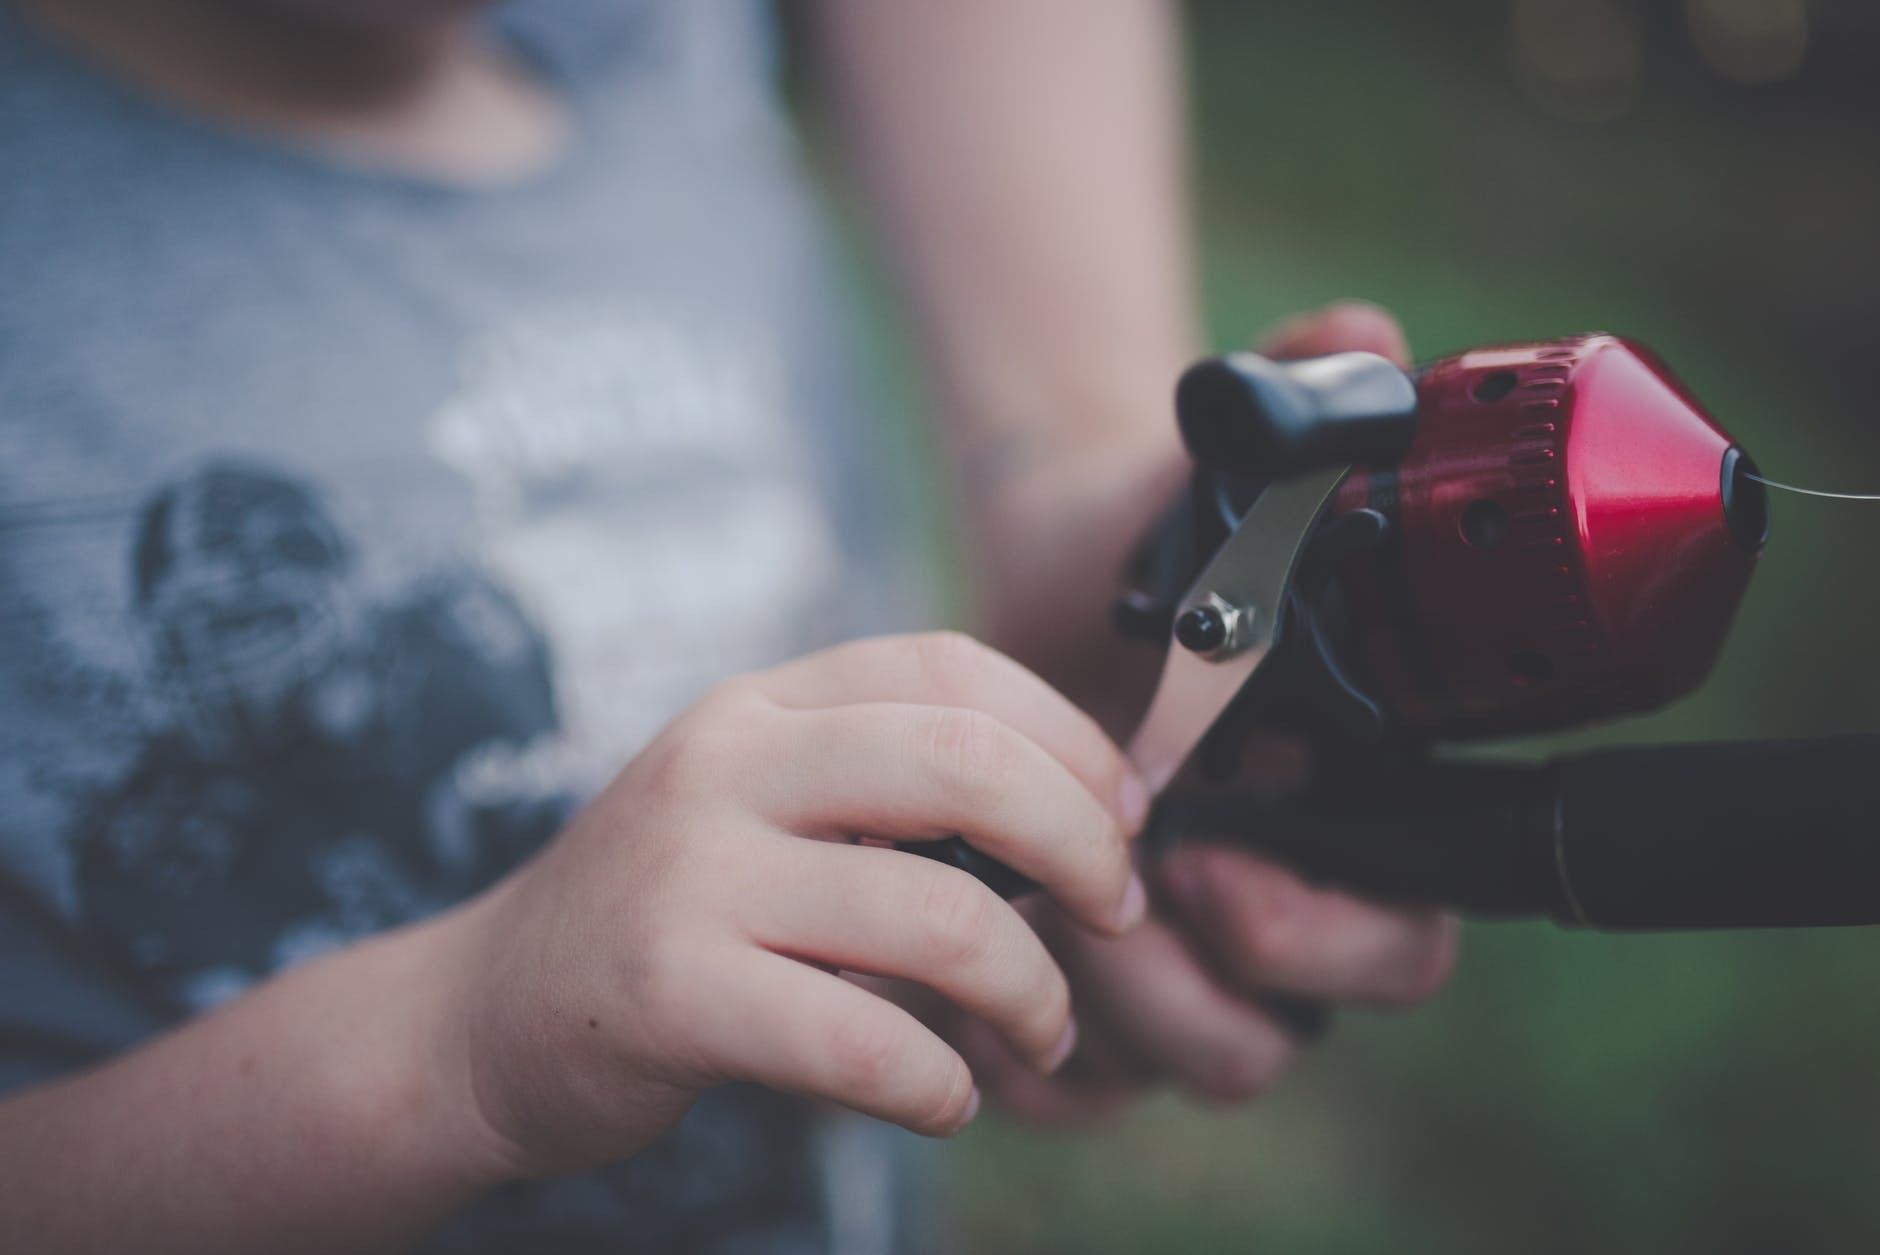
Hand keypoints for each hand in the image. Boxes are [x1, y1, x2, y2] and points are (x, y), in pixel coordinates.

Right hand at [429, 632, 1148, 1178]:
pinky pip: (863, 1040)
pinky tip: (945, 1099)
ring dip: (1032, 992)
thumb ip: (885, 793)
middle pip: (968, 761)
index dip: (1070, 736)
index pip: (952, 665)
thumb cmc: (667, 915)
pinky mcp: (670, 994)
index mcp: (762, 704)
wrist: (480, 1016)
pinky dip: (940, 1084)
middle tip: (1112, 915)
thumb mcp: (759, 809)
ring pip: (940, 915)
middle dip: (1082, 844)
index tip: (1122, 816)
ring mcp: (691, 874)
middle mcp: (725, 763)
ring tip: (1041, 1029)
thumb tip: (1084, 818)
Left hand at [949, 301, 1459, 1122]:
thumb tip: (1359, 336)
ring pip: (1186, 1068)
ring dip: (1106, 1015)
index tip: (1214, 857)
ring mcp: (1182, 956)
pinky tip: (966, 967)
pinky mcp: (1084, 983)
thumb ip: (1294, 400)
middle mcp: (1278, 902)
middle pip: (1288, 1034)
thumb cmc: (1143, 536)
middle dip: (1199, 993)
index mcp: (1344, 812)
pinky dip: (1030, 1059)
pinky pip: (1084, 1085)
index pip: (1401, 939)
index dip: (1326, 934)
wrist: (1040, 578)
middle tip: (1114, 896)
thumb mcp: (1210, 468)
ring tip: (1022, 910)